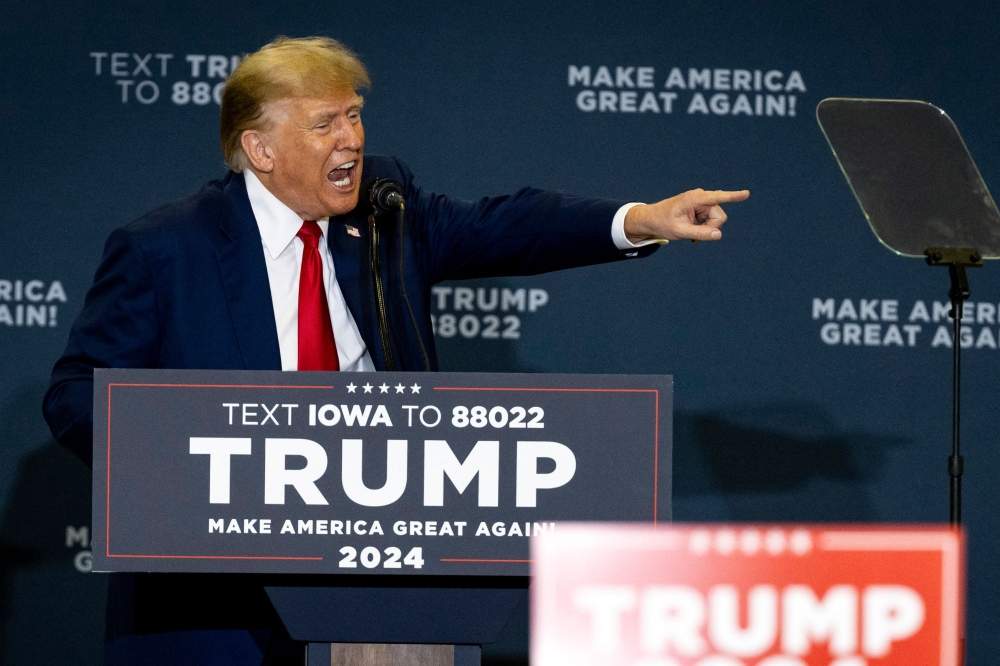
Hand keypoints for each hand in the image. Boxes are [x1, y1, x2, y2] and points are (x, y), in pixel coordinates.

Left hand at [624, 188, 749, 242]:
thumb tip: (718, 234)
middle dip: (711, 228)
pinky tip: (692, 232)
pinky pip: (711, 221)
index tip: (746, 194)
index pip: (717, 197)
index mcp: (694, 198)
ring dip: (706, 229)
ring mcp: (702, 203)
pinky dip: (704, 229)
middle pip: (719, 216)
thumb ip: (700, 233)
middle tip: (694, 237)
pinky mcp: (701, 208)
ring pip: (716, 220)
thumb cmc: (662, 223)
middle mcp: (701, 197)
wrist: (651, 220)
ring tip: (691, 234)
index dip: (733, 196)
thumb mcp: (680, 231)